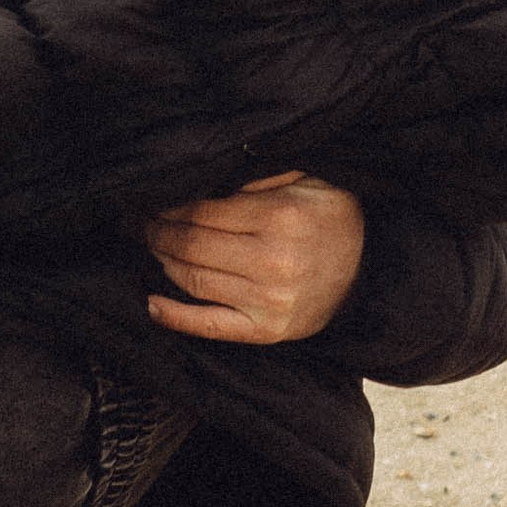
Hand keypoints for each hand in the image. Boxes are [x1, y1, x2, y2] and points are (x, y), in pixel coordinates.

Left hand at [142, 173, 366, 345]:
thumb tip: (205, 175)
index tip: (149, 199)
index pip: (203, 211)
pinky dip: (177, 317)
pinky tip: (150, 304)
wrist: (370, 269)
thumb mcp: (308, 177)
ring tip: (147, 243)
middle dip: (156, 230)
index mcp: (281, 217)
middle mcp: (273, 261)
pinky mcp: (268, 331)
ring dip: (161, 261)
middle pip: (192, 245)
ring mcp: (269, 301)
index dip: (168, 205)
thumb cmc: (332, 216)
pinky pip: (212, 326)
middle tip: (135, 220)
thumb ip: (259, 175)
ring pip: (194, 280)